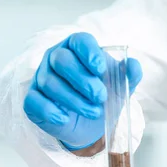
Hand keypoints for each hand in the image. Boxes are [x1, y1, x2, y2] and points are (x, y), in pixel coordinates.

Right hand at [23, 33, 142, 149]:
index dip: (89, 53)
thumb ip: (130, 75)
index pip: (79, 41)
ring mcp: (41, 77)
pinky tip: (65, 118)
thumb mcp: (120, 87)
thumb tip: (133, 65)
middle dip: (83, 80)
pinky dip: (50, 111)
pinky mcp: (33, 99)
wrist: (91, 125)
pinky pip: (34, 101)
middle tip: (101, 97)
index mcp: (78, 48)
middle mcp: (56, 58)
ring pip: (50, 83)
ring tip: (93, 112)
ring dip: (74, 100)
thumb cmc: (103, 98)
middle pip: (62, 60)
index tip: (101, 69)